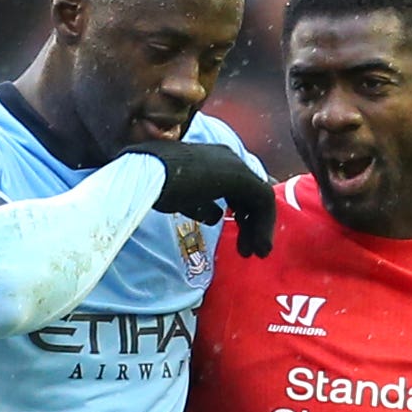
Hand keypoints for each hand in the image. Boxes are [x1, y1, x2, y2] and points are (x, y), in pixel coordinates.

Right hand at [121, 140, 276, 257]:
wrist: (147, 176)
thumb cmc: (155, 186)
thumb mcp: (182, 198)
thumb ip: (202, 205)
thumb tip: (217, 215)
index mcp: (212, 161)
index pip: (238, 188)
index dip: (242, 214)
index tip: (238, 239)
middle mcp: (228, 158)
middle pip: (250, 194)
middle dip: (252, 224)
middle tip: (249, 251)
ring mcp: (235, 165)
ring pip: (260, 197)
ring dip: (260, 227)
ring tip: (257, 253)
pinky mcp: (240, 175)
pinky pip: (263, 200)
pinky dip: (264, 225)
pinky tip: (258, 245)